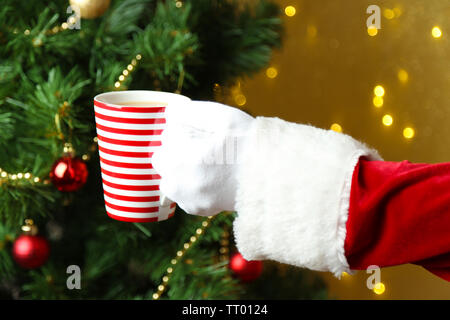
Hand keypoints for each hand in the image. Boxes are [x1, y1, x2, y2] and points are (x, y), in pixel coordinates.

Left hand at [152, 100, 253, 215]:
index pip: (165, 137)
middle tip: (206, 147)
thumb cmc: (248, 144)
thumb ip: (188, 112)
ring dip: (182, 168)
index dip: (183, 131)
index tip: (203, 133)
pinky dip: (191, 183)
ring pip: (170, 176)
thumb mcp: (221, 117)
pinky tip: (212, 176)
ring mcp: (187, 200)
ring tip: (209, 163)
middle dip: (178, 150)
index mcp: (181, 159)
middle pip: (164, 159)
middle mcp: (178, 184)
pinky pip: (182, 191)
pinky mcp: (196, 209)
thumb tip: (169, 114)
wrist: (273, 176)